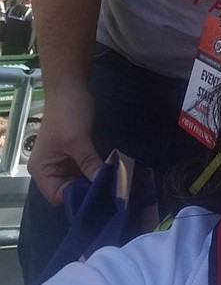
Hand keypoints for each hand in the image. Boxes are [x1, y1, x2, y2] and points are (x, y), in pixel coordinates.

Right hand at [27, 88, 103, 204]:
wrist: (70, 87)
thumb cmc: (67, 113)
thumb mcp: (77, 139)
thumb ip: (88, 162)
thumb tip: (102, 182)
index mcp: (42, 170)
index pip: (58, 196)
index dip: (76, 197)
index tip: (98, 195)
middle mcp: (50, 169)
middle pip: (69, 190)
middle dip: (88, 189)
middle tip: (111, 190)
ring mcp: (63, 161)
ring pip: (79, 180)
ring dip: (94, 179)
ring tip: (113, 183)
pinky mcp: (75, 153)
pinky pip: (85, 168)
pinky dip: (95, 169)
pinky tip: (110, 171)